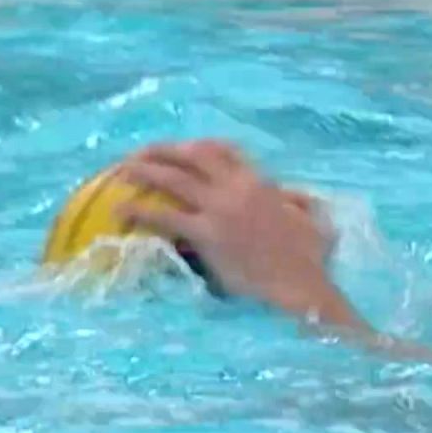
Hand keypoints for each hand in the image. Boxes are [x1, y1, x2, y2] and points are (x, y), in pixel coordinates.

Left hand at [114, 140, 356, 325]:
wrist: (299, 286)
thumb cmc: (308, 260)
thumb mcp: (310, 223)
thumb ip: (298, 204)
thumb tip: (295, 197)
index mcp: (259, 182)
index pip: (223, 150)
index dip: (195, 146)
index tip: (179, 149)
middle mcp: (236, 188)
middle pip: (191, 156)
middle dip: (161, 151)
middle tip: (138, 155)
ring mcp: (219, 210)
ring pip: (173, 179)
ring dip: (144, 171)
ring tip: (120, 173)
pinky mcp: (206, 234)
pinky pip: (165, 216)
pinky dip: (140, 210)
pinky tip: (121, 210)